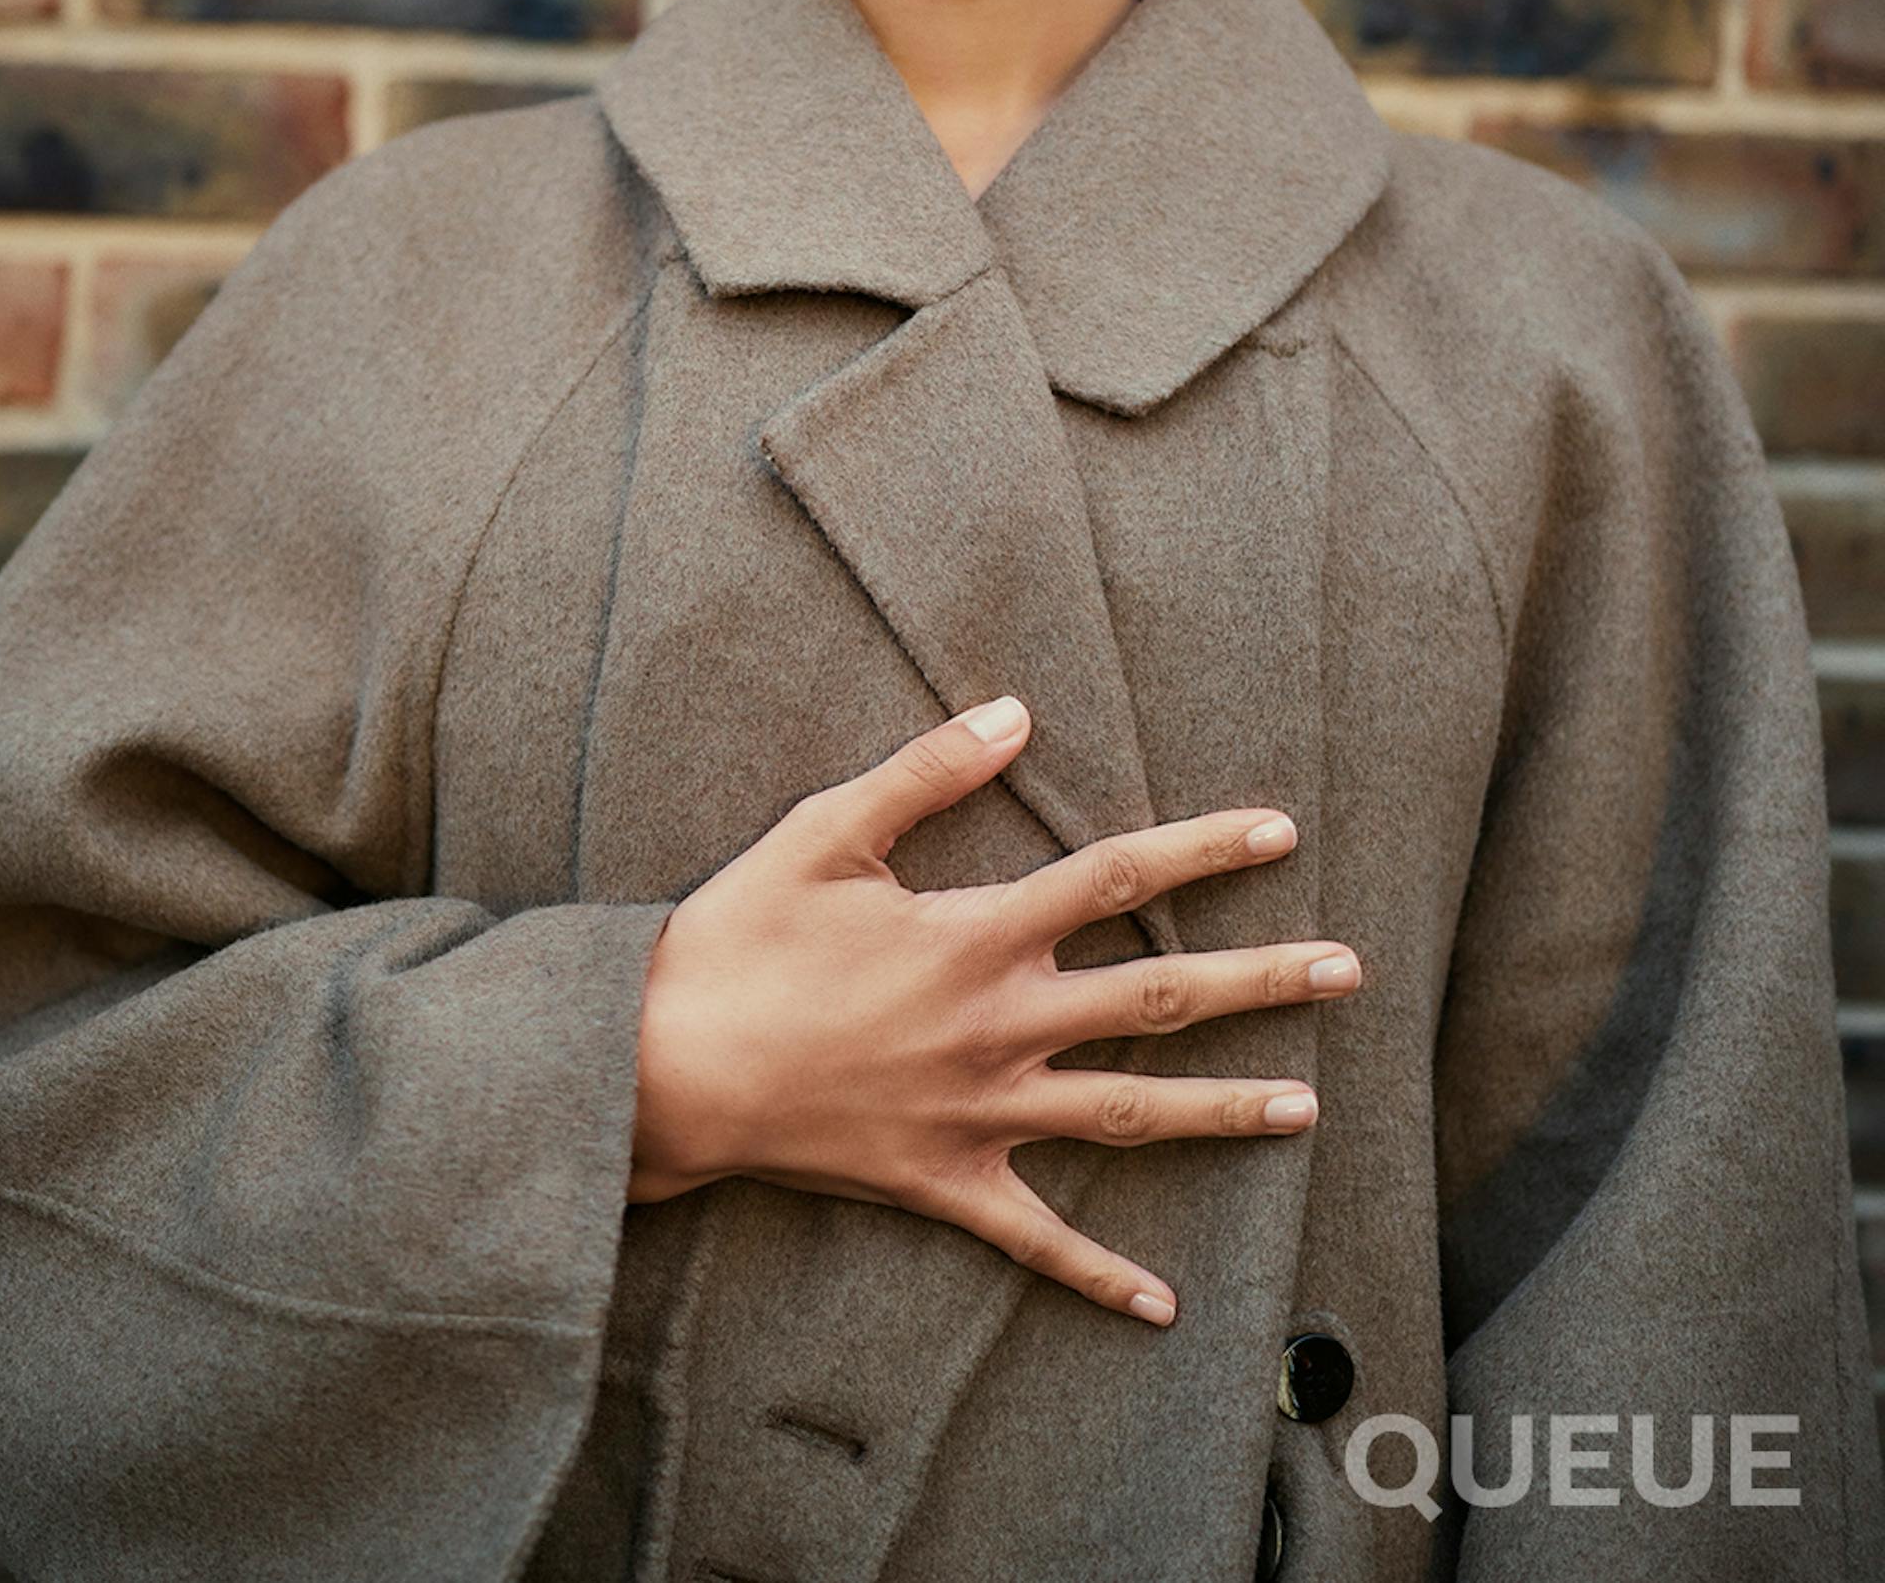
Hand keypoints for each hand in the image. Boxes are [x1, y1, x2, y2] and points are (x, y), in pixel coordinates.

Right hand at [628, 694, 1361, 1326]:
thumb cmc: (739, 940)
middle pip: (1157, 997)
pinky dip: (1101, 1273)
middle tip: (1348, 969)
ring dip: (1224, 1110)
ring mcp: (980, 1112)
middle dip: (1261, 981)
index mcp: (976, 933)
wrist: (665, 1064)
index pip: (1114, 877)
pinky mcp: (945, 1183)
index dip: (1201, 850)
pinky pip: (1038, 1236)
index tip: (1279, 834)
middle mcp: (998, 1024)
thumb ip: (927, 772)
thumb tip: (1017, 711)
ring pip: (1129, 1113)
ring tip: (1309, 1107)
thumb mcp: (826, 832)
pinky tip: (1165, 1302)